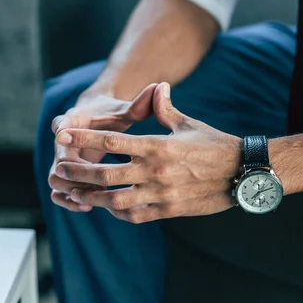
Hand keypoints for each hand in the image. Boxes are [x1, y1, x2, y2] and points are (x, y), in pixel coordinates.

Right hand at [49, 84, 157, 211]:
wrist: (97, 120)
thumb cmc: (113, 114)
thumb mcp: (125, 109)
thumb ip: (140, 103)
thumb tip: (161, 87)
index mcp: (74, 120)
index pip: (62, 125)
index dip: (65, 132)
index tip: (68, 137)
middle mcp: (62, 140)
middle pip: (59, 159)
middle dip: (75, 173)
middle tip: (98, 182)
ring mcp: (63, 160)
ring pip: (56, 179)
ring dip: (72, 190)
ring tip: (93, 199)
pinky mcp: (66, 175)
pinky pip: (60, 192)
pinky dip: (70, 200)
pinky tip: (88, 206)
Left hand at [53, 83, 242, 222]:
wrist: (242, 173)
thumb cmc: (216, 145)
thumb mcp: (189, 124)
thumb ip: (166, 109)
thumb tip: (158, 87)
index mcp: (157, 146)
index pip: (112, 142)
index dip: (84, 139)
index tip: (63, 136)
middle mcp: (155, 172)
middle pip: (106, 176)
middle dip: (78, 174)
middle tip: (60, 170)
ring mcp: (161, 194)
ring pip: (116, 201)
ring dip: (92, 198)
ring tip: (76, 194)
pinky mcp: (169, 210)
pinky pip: (136, 215)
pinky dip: (119, 212)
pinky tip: (110, 208)